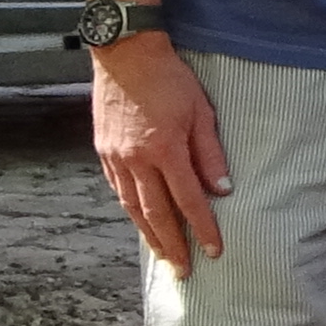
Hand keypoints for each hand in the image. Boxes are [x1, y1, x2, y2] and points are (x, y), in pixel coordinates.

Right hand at [90, 33, 231, 271]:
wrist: (125, 55)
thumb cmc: (169, 79)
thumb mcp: (201, 111)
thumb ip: (210, 153)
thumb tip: (222, 188)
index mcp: (164, 150)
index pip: (188, 200)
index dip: (202, 228)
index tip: (214, 250)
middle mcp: (136, 160)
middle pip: (156, 214)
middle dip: (172, 244)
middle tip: (184, 270)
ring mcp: (115, 158)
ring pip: (132, 207)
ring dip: (148, 234)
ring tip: (162, 254)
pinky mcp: (103, 152)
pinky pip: (118, 190)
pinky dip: (131, 210)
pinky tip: (140, 221)